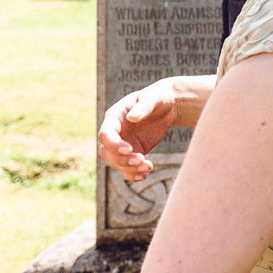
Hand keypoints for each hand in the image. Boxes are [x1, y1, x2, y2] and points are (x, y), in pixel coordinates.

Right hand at [97, 75, 211, 180]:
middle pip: (107, 152)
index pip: (105, 134)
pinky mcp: (132, 152)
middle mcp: (115, 132)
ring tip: (148, 167)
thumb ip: (143, 107)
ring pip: (116, 162)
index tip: (129, 149)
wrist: (168, 106)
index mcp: (115, 117)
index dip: (113, 144)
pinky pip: (127, 167)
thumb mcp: (153, 98)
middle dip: (121, 159)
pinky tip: (144, 175)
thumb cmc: (158, 98)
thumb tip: (132, 118)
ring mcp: (123, 144)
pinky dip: (133, 174)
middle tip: (141, 159)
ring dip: (129, 168)